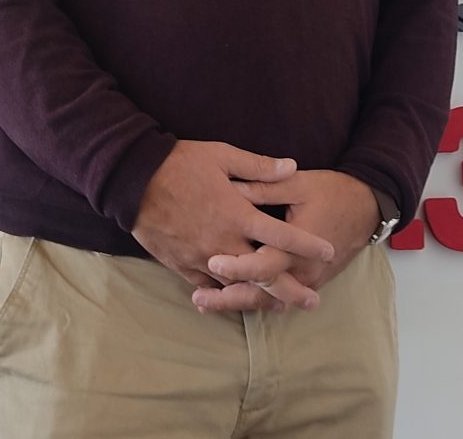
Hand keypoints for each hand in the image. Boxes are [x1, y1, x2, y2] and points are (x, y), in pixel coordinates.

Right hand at [131, 141, 334, 295]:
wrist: (134, 181)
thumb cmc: (179, 164)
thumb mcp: (222, 156)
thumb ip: (259, 166)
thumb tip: (291, 166)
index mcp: (238, 214)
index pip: (281, 234)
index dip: (307, 245)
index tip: (328, 252)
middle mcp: (224, 241)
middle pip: (264, 273)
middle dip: (291, 289)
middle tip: (313, 300)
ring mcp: (202, 256)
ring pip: (237, 286)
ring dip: (260, 297)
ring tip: (280, 307)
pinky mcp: (182, 264)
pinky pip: (209, 286)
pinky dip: (225, 294)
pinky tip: (236, 300)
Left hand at [191, 170, 380, 314]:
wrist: (367, 207)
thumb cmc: (333, 192)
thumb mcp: (299, 183)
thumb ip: (265, 187)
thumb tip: (232, 188)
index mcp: (299, 244)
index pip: (265, 264)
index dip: (238, 266)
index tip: (212, 263)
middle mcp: (303, 269)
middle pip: (262, 292)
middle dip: (229, 298)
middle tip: (198, 299)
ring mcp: (307, 279)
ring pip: (268, 300)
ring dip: (237, 302)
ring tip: (203, 303)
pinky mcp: (307, 281)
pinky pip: (277, 297)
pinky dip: (254, 300)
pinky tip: (230, 299)